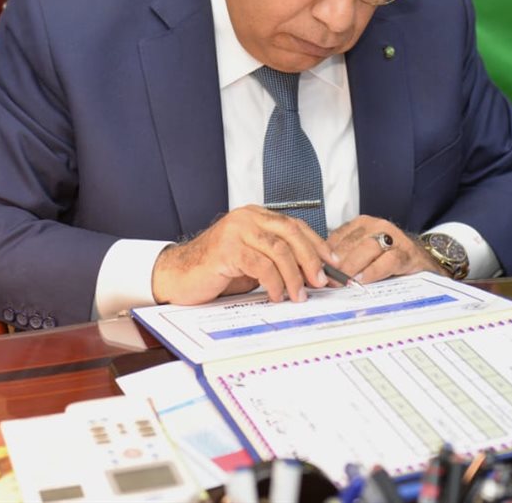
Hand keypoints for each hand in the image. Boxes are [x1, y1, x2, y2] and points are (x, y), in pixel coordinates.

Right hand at [151, 205, 338, 305]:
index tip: (333, 264)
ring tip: (299, 295)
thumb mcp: (253, 261)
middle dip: (311, 259)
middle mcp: (247, 217)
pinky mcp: (227, 248)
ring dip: (295, 276)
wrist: (178, 275)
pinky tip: (277, 296)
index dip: (317, 245)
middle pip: (291, 234)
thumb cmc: (216, 270)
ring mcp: (236, 230)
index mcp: (256, 215)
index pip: (295, 226)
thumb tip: (312, 274)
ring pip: (279, 250)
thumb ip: (277, 260)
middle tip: (321, 282)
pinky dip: (274, 282)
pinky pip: (261, 265)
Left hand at [326, 216, 443, 284]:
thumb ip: (344, 256)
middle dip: (338, 262)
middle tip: (328, 278)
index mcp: (362, 224)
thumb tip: (318, 270)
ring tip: (344, 280)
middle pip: (352, 242)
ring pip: (369, 248)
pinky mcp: (406, 253)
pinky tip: (363, 279)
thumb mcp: (363, 252)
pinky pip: (388, 260)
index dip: (326, 254)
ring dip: (354, 265)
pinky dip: (374, 271)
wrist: (421, 259)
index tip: (317, 270)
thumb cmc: (387, 256)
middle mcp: (377, 226)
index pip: (338, 236)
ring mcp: (393, 238)